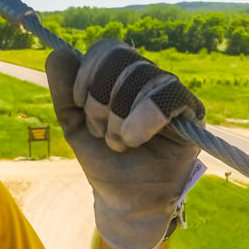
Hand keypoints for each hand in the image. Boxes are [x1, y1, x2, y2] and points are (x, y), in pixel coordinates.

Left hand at [46, 40, 206, 248]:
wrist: (126, 200)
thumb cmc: (105, 161)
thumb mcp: (75, 126)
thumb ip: (64, 92)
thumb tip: (57, 52)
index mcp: (121, 76)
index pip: (108, 48)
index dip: (88, 71)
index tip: (78, 103)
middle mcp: (147, 78)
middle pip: (123, 58)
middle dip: (100, 97)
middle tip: (98, 131)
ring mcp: (169, 92)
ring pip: (142, 76)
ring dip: (118, 114)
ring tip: (117, 143)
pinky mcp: (191, 111)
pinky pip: (168, 96)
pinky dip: (143, 118)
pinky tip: (133, 139)